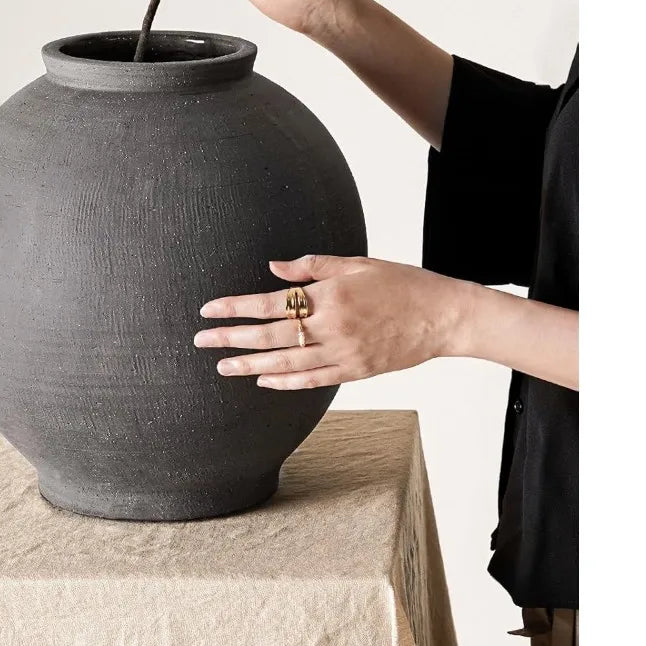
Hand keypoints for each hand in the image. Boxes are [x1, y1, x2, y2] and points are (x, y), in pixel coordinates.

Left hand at [193, 253, 470, 389]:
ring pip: (286, 363)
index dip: (236, 307)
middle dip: (231, 338)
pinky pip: (313, 380)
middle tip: (201, 341)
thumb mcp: (357, 264)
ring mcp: (344, 353)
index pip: (270, 303)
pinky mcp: (356, 371)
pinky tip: (264, 380)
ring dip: (250, 364)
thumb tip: (273, 269)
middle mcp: (332, 327)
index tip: (209, 310)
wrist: (443, 316)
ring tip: (223, 366)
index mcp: (330, 295)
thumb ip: (313, 267)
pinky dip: (286, 382)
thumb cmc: (402, 284)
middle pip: (271, 336)